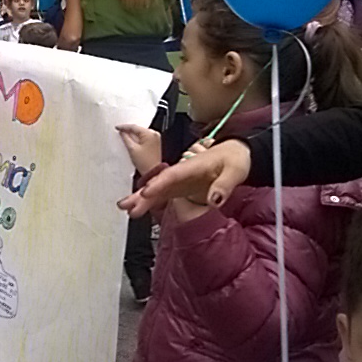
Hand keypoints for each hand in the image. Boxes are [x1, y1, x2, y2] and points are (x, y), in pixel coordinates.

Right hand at [116, 124, 161, 175]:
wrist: (152, 171)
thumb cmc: (144, 162)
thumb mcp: (132, 149)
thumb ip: (126, 138)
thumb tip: (122, 132)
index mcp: (150, 134)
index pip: (135, 127)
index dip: (124, 127)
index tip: (117, 127)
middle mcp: (154, 134)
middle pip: (138, 129)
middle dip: (128, 130)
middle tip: (119, 130)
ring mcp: (155, 138)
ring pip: (141, 133)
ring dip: (132, 134)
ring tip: (123, 134)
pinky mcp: (154, 143)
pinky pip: (144, 137)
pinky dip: (137, 138)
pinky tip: (131, 139)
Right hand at [117, 139, 250, 217]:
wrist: (234, 153)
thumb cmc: (234, 158)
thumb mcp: (235, 170)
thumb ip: (224, 185)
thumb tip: (213, 200)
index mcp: (192, 166)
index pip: (172, 175)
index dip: (158, 183)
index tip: (146, 193)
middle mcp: (181, 172)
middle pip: (159, 183)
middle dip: (143, 194)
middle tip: (129, 205)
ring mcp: (179, 180)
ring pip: (157, 189)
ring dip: (141, 199)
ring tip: (127, 209)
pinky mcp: (180, 187)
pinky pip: (162, 194)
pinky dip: (150, 201)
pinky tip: (138, 209)